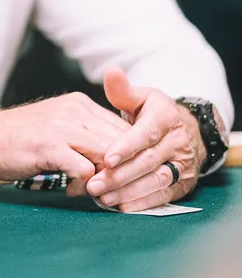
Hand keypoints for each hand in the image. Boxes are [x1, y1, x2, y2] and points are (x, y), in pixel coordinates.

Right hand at [0, 92, 131, 194]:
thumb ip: (86, 134)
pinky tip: (73, 190)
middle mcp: (75, 111)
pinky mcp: (48, 146)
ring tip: (98, 193)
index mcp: (80, 104)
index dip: (133, 157)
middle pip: (123, 143)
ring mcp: (62, 127)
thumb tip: (120, 158)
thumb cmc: (20, 137)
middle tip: (116, 191)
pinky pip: (86, 170)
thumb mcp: (58, 126)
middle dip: (126, 172)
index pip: (125, 130)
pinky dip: (85, 186)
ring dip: (108, 181)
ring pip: (109, 156)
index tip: (129, 178)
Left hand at [86, 69, 203, 211]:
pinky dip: (143, 202)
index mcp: (166, 117)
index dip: (128, 146)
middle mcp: (178, 141)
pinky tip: (121, 205)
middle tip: (94, 184)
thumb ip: (122, 89)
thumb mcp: (140, 97)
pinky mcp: (183, 182)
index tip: (108, 157)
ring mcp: (183, 163)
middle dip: (121, 175)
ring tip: (103, 197)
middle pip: (149, 161)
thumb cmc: (151, 112)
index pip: (147, 133)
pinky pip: (164, 195)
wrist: (182, 129)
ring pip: (156, 180)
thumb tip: (111, 72)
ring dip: (129, 191)